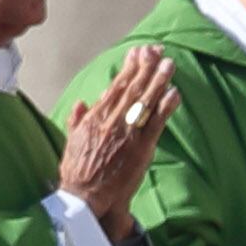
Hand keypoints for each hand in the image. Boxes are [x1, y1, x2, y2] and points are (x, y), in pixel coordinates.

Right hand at [57, 44, 177, 230]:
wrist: (85, 195)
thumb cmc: (76, 170)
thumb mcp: (70, 140)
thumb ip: (77, 120)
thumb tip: (82, 103)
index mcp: (93, 118)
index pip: (114, 86)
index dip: (128, 68)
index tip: (137, 53)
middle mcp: (111, 122)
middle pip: (132, 88)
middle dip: (145, 67)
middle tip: (157, 50)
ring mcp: (127, 134)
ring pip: (145, 102)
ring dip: (158, 81)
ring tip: (169, 63)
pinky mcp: (140, 148)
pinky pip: (156, 124)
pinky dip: (165, 107)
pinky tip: (174, 93)